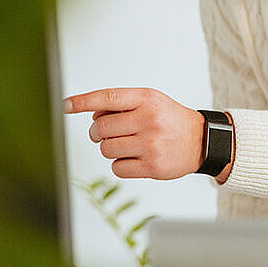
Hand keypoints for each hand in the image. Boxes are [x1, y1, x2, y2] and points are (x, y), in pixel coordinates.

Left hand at [64, 88, 204, 179]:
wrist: (202, 141)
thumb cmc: (170, 120)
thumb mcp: (151, 101)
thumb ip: (123, 105)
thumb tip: (91, 114)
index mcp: (147, 99)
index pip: (109, 98)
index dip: (83, 101)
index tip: (65, 105)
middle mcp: (149, 120)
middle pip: (100, 129)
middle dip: (98, 133)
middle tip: (108, 133)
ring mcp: (151, 144)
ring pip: (106, 149)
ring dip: (109, 149)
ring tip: (127, 145)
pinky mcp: (152, 166)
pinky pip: (117, 168)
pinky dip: (120, 165)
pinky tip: (135, 158)